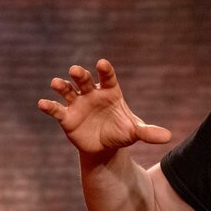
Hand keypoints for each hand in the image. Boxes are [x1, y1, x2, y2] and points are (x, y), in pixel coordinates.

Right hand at [37, 59, 170, 153]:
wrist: (104, 147)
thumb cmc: (121, 132)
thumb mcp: (135, 132)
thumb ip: (148, 132)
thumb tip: (168, 136)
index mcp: (110, 92)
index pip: (108, 77)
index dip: (104, 70)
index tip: (102, 63)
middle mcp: (92, 93)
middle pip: (85, 80)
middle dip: (80, 75)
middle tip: (76, 70)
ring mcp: (77, 103)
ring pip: (68, 90)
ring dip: (62, 86)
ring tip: (57, 83)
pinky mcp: (66, 117)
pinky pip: (56, 109)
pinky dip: (49, 106)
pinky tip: (42, 103)